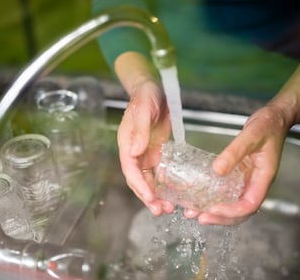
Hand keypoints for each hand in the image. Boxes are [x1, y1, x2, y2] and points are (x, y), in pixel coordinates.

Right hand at [117, 76, 174, 215]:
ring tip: (167, 208)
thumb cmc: (145, 96)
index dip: (138, 185)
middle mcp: (135, 151)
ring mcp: (146, 153)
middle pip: (138, 179)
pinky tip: (172, 193)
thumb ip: (140, 131)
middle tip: (159, 210)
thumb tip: (136, 152)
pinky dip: (164, 184)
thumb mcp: (144, 110)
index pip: (130, 169)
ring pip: (149, 179)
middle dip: (147, 196)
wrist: (154, 89)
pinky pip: (159, 171)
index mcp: (127, 143)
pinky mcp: (157, 151)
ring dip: (156, 194)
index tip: (149, 197)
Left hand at [184, 103, 290, 224]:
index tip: (213, 210)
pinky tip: (201, 196)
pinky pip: (229, 192)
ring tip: (194, 212)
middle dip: (220, 217)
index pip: (249, 205)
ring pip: (233, 204)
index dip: (231, 211)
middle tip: (200, 217)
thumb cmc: (268, 126)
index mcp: (263, 178)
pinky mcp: (241, 175)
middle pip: (241, 212)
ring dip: (215, 211)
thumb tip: (217, 170)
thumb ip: (235, 152)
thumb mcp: (251, 136)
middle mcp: (256, 183)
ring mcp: (249, 180)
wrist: (274, 119)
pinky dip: (215, 197)